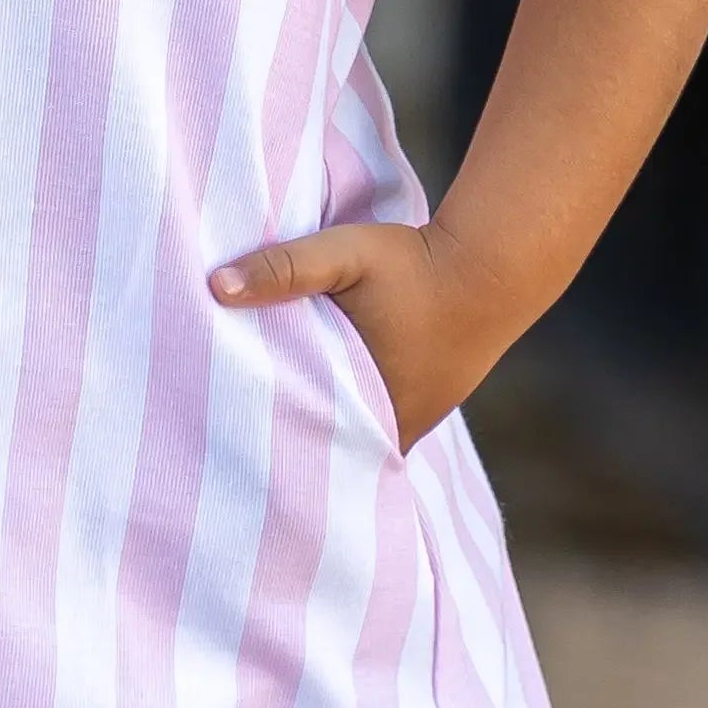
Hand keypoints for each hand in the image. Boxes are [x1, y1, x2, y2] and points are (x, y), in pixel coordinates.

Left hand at [208, 219, 515, 452]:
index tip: (235, 446)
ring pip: (359, 436)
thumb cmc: (415, 263)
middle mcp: (401, 425)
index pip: (315, 453)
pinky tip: (323, 396)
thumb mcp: (344, 255)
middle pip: (335, 449)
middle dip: (295, 443)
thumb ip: (284, 268)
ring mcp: (419, 417)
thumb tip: (215, 286)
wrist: (492, 264)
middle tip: (240, 440)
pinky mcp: (428, 401)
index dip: (276, 451)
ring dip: (326, 426)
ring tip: (271, 423)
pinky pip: (381, 420)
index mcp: (376, 405)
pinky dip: (354, 412)